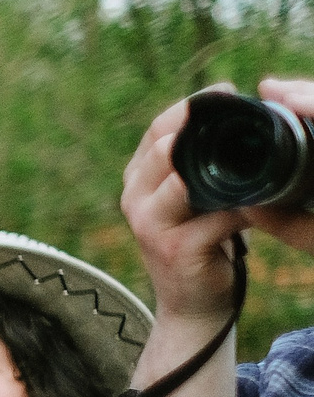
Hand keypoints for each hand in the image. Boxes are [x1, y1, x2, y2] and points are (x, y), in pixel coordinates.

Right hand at [121, 79, 313, 322]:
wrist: (193, 304)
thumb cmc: (202, 245)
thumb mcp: (193, 200)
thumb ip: (199, 168)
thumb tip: (242, 126)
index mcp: (139, 181)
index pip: (156, 131)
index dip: (188, 107)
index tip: (226, 92)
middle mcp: (135, 199)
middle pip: (161, 148)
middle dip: (196, 124)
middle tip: (237, 108)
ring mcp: (150, 225)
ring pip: (178, 181)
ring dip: (209, 163)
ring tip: (241, 148)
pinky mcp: (175, 248)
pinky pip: (212, 219)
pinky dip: (241, 207)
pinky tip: (260, 199)